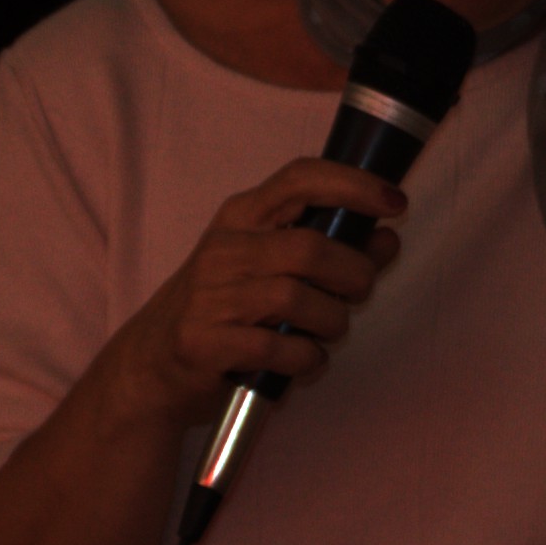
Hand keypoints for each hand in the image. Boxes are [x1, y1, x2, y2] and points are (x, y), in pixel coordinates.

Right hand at [105, 157, 406, 428]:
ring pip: (297, 299)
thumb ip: (333, 251)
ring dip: (331, 322)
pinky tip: (302, 360)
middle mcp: (223, 249)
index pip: (300, 179)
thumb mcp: (271, 269)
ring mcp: (209, 295)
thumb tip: (387, 238)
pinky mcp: (204, 341)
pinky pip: (278, 348)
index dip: (353, 185)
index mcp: (241, 218)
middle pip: (310, 248)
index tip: (394, 202)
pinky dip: (305, 359)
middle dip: (352, 275)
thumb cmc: (223, 310)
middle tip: (357, 292)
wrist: (151, 365)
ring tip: (325, 332)